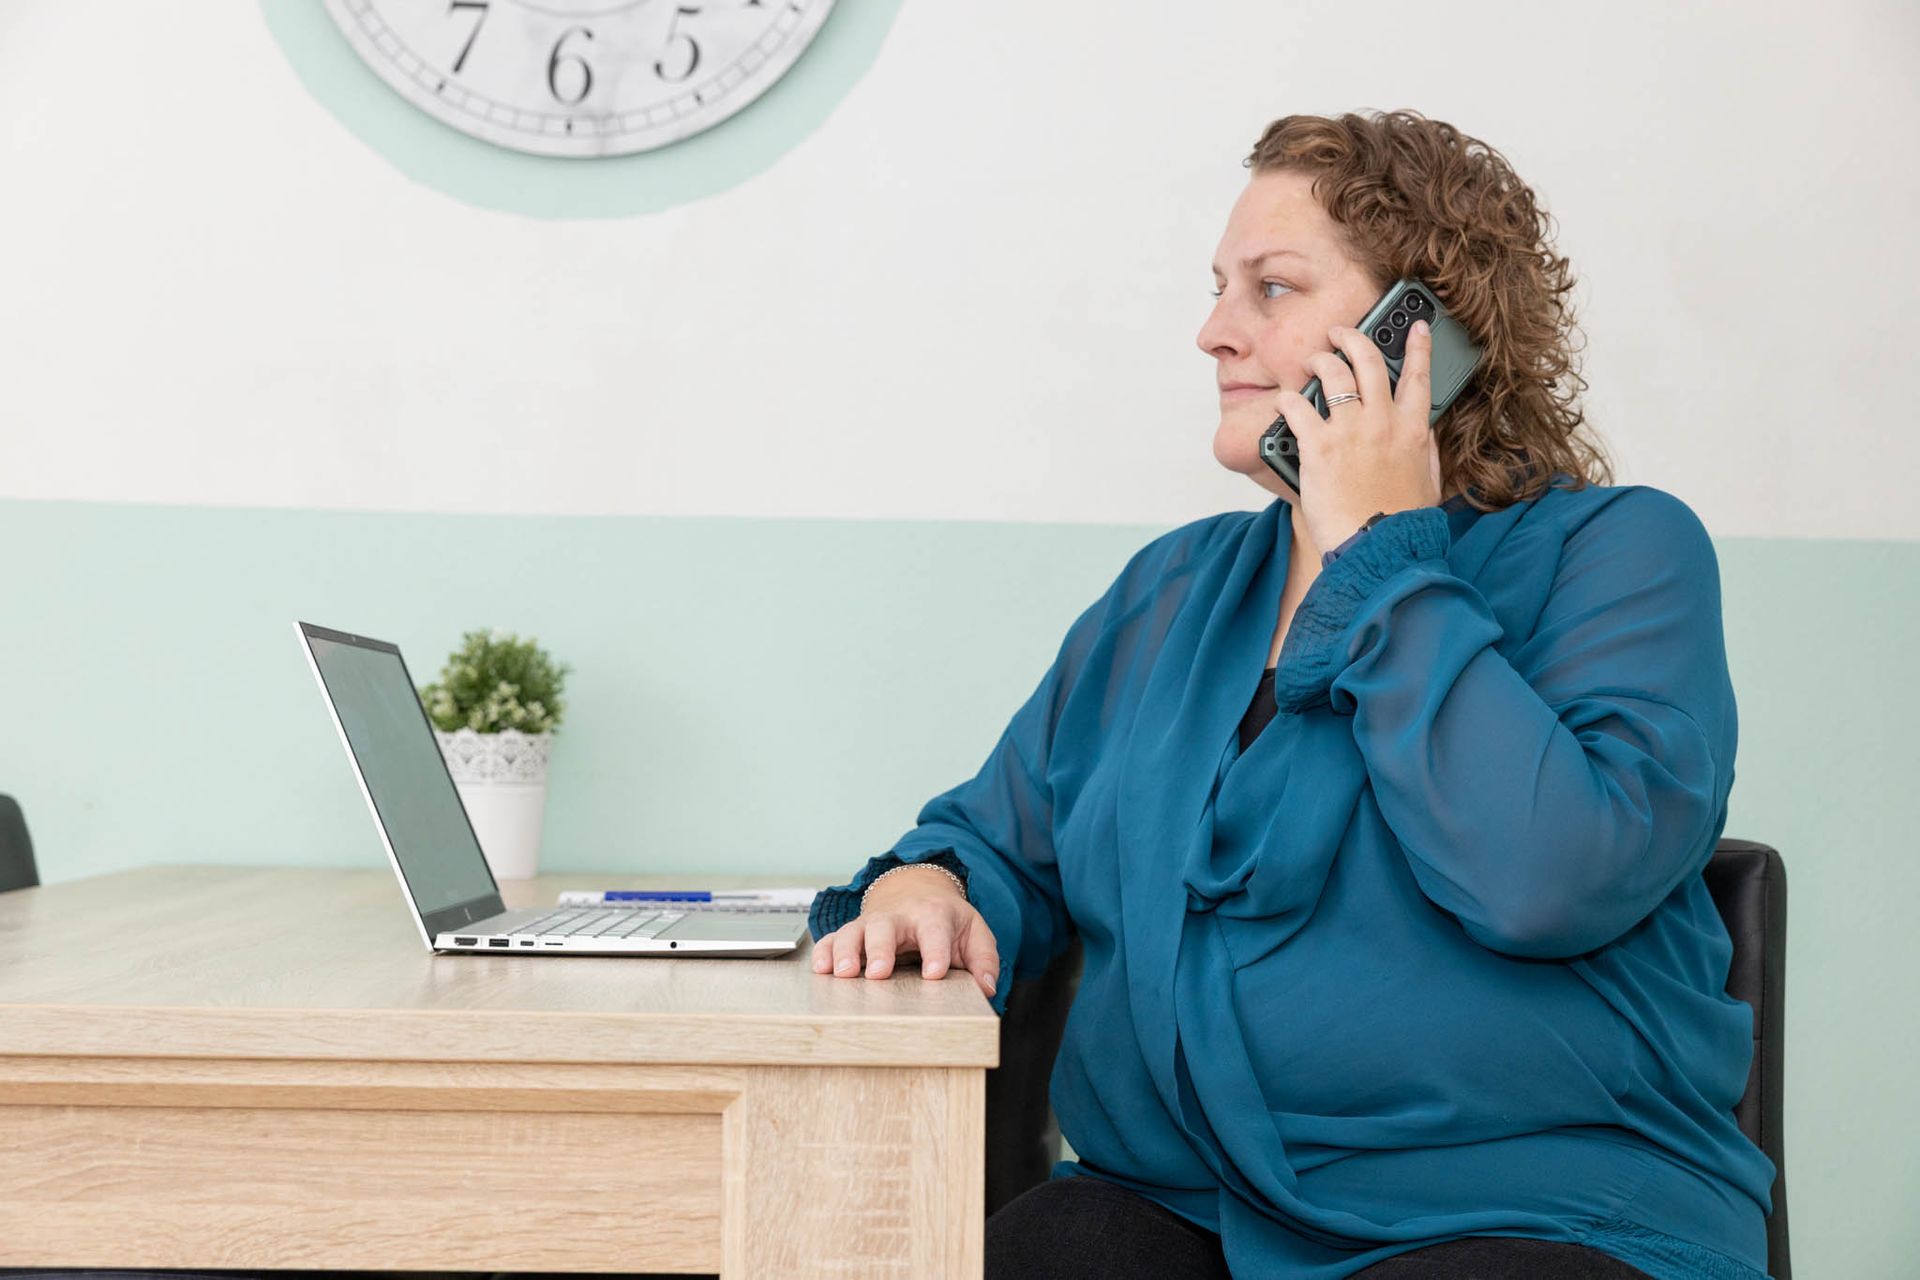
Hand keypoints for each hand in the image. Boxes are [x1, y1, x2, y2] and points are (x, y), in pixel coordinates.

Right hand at [810, 866, 1000, 998]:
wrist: (918, 890)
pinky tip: (821, 969)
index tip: (933, 975)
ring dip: (846, 951)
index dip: (935, 952)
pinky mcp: (854, 931)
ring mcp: (872, 922)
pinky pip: (833, 938)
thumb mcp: (974, 933)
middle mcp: (899, 916)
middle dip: (881, 949)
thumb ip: (984, 960)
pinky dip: (824, 952)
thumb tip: (987, 988)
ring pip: (854, 931)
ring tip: (843, 974)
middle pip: (885, 927)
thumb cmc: (947, 920)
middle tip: (879, 974)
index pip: (935, 932)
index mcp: (933, 915)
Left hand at [1273, 318, 1443, 553]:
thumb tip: (1422, 430)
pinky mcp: (1318, 446)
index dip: (1418, 347)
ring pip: (1332, 373)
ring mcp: (1350, 431)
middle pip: (1369, 360)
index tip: (1416, 328)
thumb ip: (1425, 450)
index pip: (1420, 376)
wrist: (1379, 548)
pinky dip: (1287, 400)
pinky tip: (1283, 402)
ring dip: (1317, 361)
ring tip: (1309, 362)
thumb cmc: (1402, 523)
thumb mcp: (1428, 480)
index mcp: (1413, 430)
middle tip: (1339, 333)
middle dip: (1352, 338)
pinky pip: (1297, 406)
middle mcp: (1383, 421)